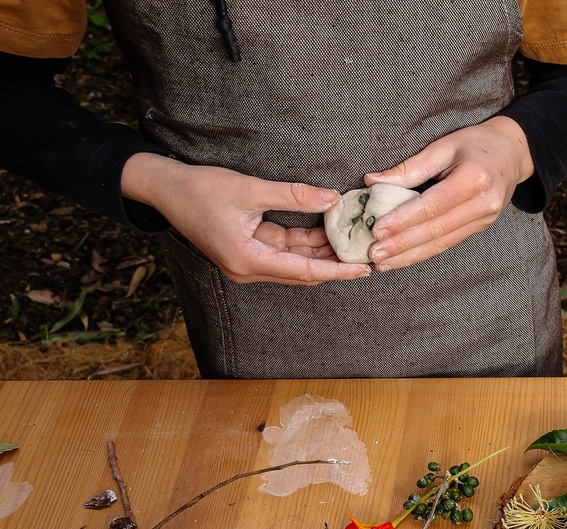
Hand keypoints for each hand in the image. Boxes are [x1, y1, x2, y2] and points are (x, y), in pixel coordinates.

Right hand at [121, 153, 366, 284]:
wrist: (165, 188)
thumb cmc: (200, 189)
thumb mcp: (250, 189)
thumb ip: (293, 196)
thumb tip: (331, 199)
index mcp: (247, 260)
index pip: (304, 270)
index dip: (338, 270)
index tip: (365, 270)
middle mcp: (248, 268)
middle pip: (303, 271)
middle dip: (336, 262)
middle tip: (369, 253)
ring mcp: (249, 261)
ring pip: (297, 261)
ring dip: (324, 251)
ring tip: (356, 240)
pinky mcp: (250, 250)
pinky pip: (286, 250)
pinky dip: (307, 242)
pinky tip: (331, 230)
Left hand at [364, 116, 533, 270]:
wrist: (513, 152)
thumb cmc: (476, 144)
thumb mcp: (444, 146)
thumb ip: (410, 167)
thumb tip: (372, 182)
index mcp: (474, 179)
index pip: (432, 206)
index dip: (403, 220)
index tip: (377, 230)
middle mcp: (483, 204)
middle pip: (436, 230)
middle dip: (402, 245)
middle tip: (374, 254)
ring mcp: (484, 219)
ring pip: (442, 243)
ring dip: (410, 255)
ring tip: (383, 263)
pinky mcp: (481, 227)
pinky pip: (449, 242)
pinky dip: (424, 252)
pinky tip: (404, 257)